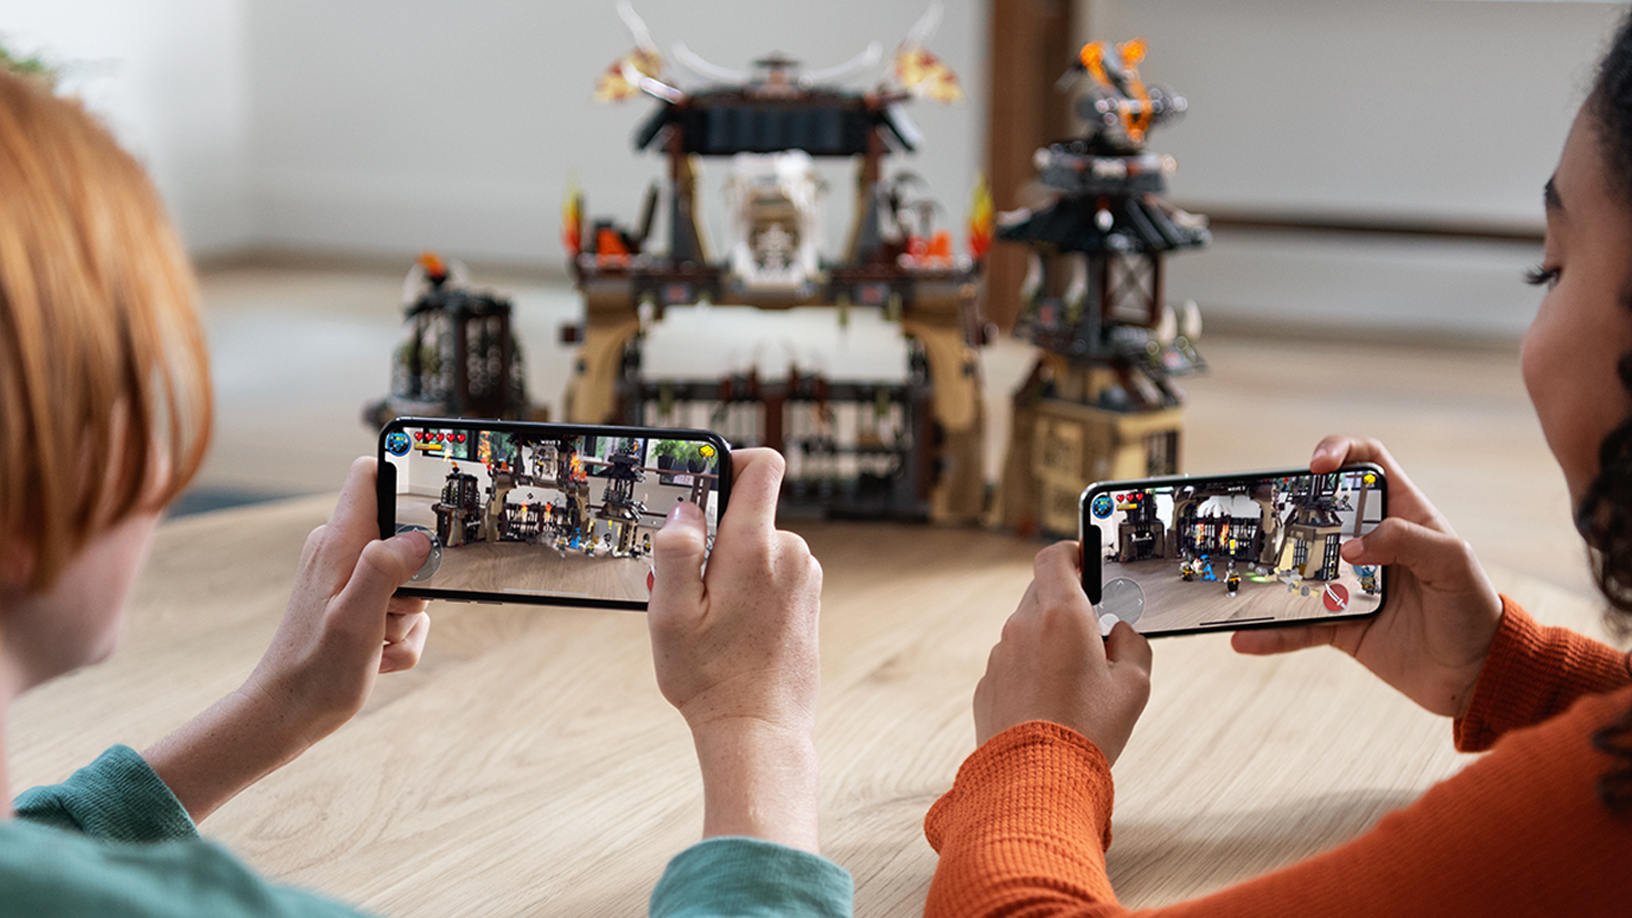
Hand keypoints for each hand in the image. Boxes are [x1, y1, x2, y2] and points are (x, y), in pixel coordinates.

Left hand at [145, 457, 430, 820]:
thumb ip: (384, 568)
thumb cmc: (314, 670)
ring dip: (407, 619)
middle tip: (389, 612)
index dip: (403, 478)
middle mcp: (343, 553)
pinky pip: (404, 614)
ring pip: (412, 583)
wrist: (288, 715)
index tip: (431, 507)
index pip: (370, 475)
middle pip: (407, 539)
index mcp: (339, 542)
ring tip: (377, 642)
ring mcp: (351, 581)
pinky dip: (400, 639)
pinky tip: (377, 658)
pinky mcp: (359, 607)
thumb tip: (417, 538)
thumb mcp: (355, 618)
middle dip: (416, 581)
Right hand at [647, 448, 823, 851]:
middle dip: (714, 536)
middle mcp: (789, 553)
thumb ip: (676, 551)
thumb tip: (685, 510)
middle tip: (688, 586)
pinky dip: (749, 586)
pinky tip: (731, 627)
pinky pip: (772, 571)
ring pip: (758, 545)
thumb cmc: (711, 678)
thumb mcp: (670, 614)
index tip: (703, 482)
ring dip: (730, 566)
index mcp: (755, 547)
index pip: (762, 465)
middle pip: (749, 512)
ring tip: (709, 616)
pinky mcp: (808, 598)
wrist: (759, 730)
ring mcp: (804, 577)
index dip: (732, 460)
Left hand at [973, 541, 1151, 764]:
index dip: (1072, 552)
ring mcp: (1000, 656)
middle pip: (1041, 593)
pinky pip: (1012, 663)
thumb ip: (1133, 646)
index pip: (1054, 557)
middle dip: (1067, 604)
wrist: (1035, 778)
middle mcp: (1023, 627)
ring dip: (1048, 641)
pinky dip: (1030, 670)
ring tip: (1075, 679)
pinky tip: (1050, 702)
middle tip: (1094, 632)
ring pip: (1026, 631)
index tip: (1086, 561)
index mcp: (1061, 615)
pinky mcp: (987, 684)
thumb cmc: (1086, 731)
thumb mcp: (1134, 686)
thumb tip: (1121, 635)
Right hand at [1231, 435, 1502, 717]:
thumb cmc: (1474, 610)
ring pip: (1297, 568)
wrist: (1476, 675)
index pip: (1367, 464)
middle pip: (1318, 510)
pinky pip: (1297, 625)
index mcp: (1401, 515)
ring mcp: (1350, 584)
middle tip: (1269, 516)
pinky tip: (1246, 637)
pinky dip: (1271, 633)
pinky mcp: (1340, 624)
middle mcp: (1370, 544)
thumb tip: (1351, 547)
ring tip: (1242, 574)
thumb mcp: (1452, 563)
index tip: (1315, 465)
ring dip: (1269, 572)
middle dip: (1288, 507)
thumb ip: (1406, 541)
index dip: (1340, 452)